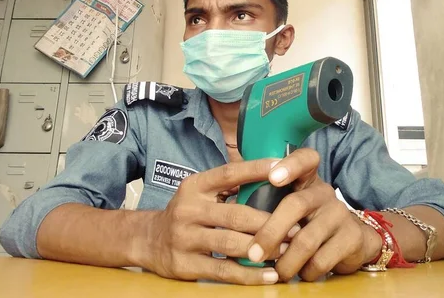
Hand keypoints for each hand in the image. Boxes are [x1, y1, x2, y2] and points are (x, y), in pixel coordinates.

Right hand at [140, 159, 291, 284]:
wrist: (147, 240)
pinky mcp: (185, 264)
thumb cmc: (186, 213)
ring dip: (263, 248)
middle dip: (269, 222)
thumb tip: (268, 173)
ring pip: (231, 244)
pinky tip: (269, 275)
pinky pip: (223, 270)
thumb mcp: (199, 192)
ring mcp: (185, 238)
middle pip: (236, 214)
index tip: (282, 168)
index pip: (229, 174)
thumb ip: (228, 185)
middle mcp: (188, 209)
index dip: (256, 170)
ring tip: (287, 251)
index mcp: (195, 186)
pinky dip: (249, 275)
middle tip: (296, 228)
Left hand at [247, 148, 382, 281]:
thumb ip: (267, 198)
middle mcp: (324, 192)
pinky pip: (321, 260)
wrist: (354, 240)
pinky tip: (300, 274)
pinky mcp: (351, 238)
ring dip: (285, 261)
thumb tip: (228, 204)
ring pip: (306, 240)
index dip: (290, 165)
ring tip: (275, 272)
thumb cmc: (309, 220)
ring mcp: (339, 214)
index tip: (272, 178)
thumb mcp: (293, 202)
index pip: (304, 159)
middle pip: (295, 205)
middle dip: (270, 232)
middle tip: (253, 253)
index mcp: (308, 179)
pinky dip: (305, 272)